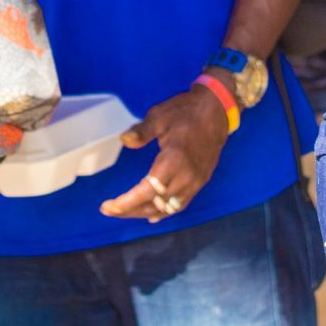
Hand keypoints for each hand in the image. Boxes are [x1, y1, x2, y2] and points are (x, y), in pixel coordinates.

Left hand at [99, 86, 229, 222]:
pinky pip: (181, 204)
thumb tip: (124, 141)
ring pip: (168, 208)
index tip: (108, 207)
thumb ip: (141, 131)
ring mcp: (195, 182)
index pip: (146, 192)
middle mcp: (186, 177)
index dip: (126, 203)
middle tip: (110, 210)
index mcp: (174, 160)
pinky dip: (165, 211)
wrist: (217, 110)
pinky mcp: (201, 182)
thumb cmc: (186, 111)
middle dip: (130, 211)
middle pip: (155, 204)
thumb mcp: (159, 116)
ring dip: (146, 212)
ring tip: (126, 211)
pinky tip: (154, 215)